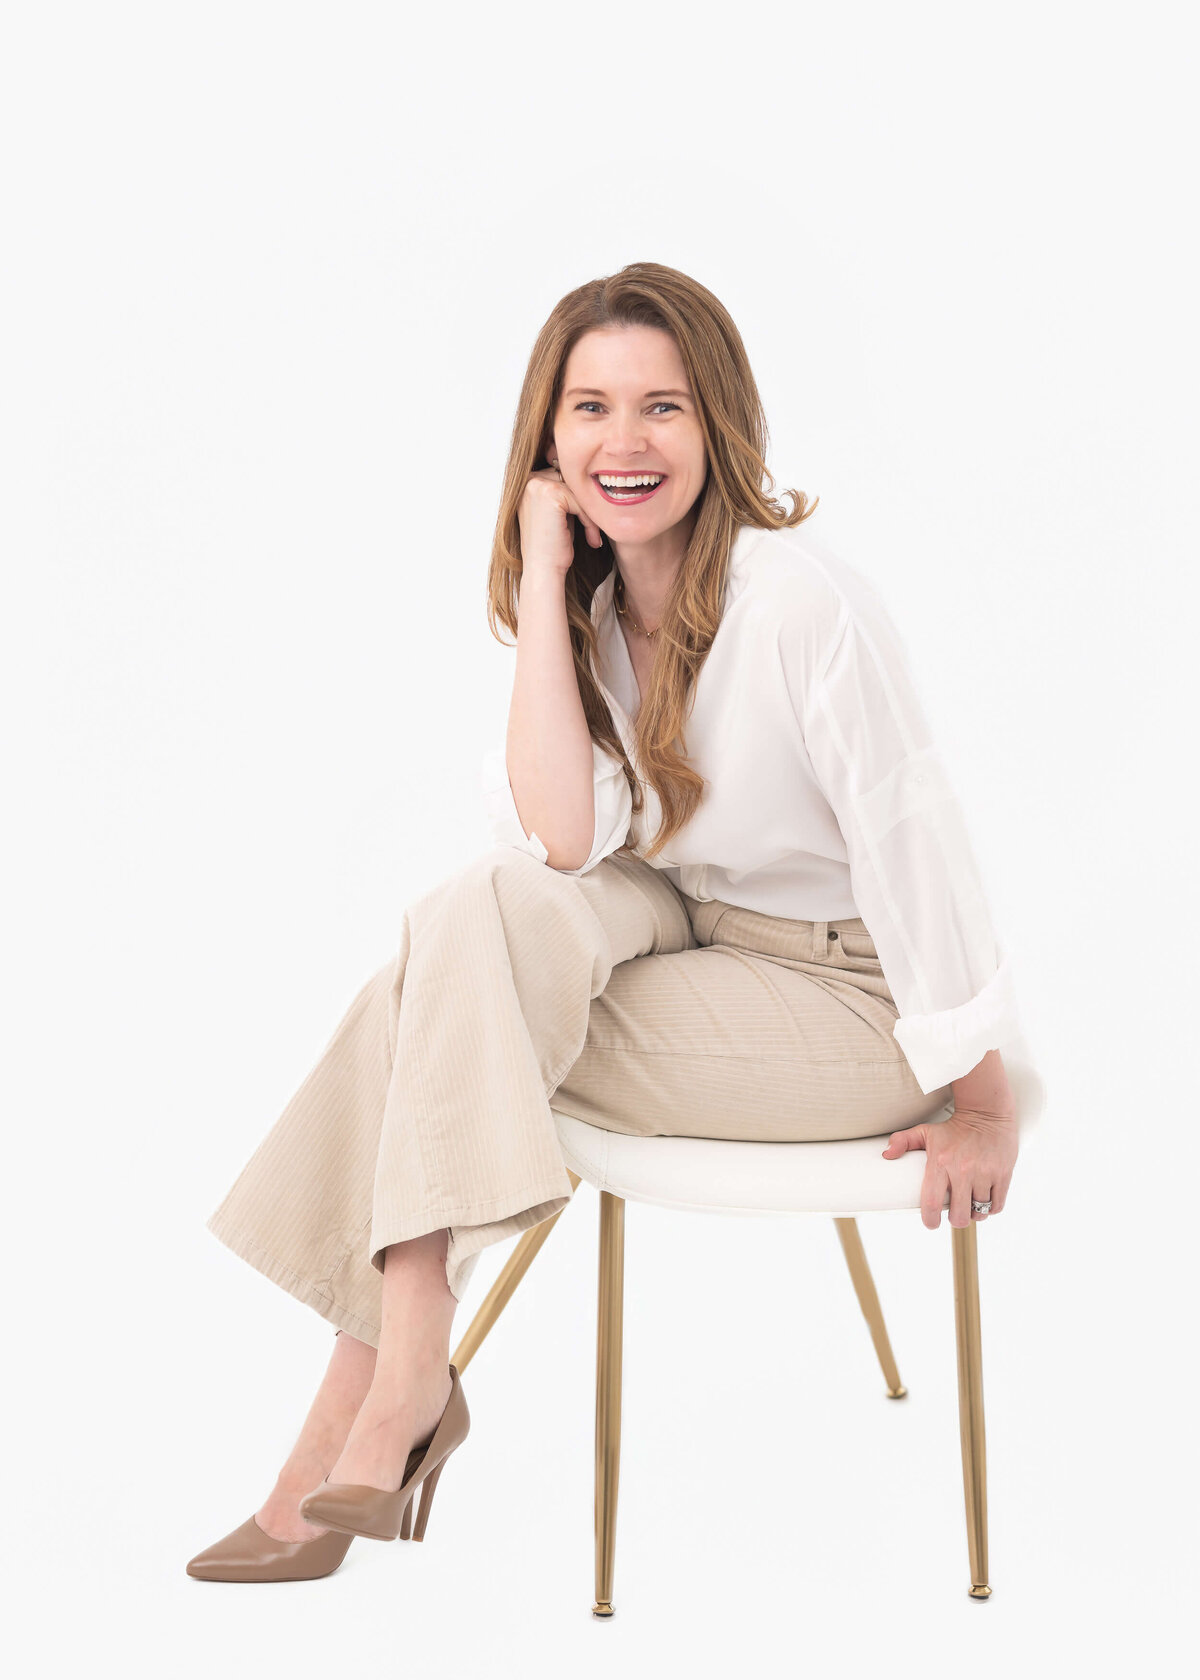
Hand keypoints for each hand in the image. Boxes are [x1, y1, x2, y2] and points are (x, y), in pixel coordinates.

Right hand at [518, 464, 603, 580]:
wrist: (543, 571)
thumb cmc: (552, 547)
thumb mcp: (558, 513)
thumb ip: (565, 493)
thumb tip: (588, 475)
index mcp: (526, 482)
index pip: (563, 476)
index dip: (578, 499)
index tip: (588, 521)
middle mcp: (528, 480)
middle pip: (571, 480)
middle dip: (585, 504)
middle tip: (594, 530)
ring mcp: (536, 485)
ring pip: (578, 490)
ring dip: (590, 514)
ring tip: (593, 536)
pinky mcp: (550, 493)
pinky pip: (581, 500)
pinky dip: (590, 520)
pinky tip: (592, 540)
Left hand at [881, 1107, 1017, 1229]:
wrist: (987, 1113)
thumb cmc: (953, 1127)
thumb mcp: (925, 1131)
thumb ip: (902, 1141)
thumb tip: (886, 1155)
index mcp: (940, 1162)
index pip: (932, 1203)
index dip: (930, 1220)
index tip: (931, 1223)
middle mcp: (963, 1170)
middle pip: (959, 1216)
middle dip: (955, 1220)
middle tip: (954, 1213)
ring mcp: (984, 1173)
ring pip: (979, 1212)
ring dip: (974, 1213)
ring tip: (969, 1204)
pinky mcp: (1002, 1174)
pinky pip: (997, 1205)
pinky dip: (990, 1209)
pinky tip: (984, 1200)